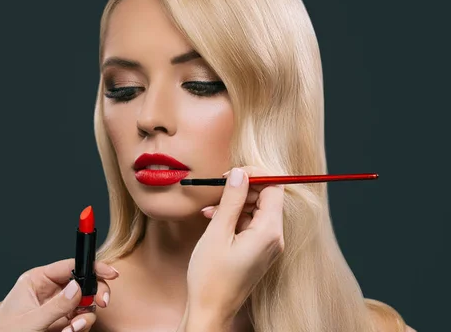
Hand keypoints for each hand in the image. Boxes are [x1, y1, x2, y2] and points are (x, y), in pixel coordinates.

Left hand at [0, 259, 118, 331]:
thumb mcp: (29, 321)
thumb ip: (55, 306)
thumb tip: (78, 288)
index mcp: (36, 280)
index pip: (70, 266)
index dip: (91, 267)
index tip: (110, 273)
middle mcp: (49, 291)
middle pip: (83, 283)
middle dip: (95, 292)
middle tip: (102, 303)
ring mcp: (57, 308)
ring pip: (85, 304)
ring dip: (85, 315)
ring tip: (73, 327)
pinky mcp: (61, 324)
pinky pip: (80, 320)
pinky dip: (81, 326)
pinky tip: (70, 331)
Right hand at [185, 166, 284, 327]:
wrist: (211, 310)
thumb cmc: (211, 277)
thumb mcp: (217, 232)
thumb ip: (231, 200)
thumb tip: (239, 173)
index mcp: (268, 232)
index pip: (274, 188)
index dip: (255, 175)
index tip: (232, 174)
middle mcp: (275, 238)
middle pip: (267, 198)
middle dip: (243, 190)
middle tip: (218, 190)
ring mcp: (269, 246)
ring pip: (257, 210)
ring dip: (235, 205)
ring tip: (210, 211)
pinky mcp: (260, 252)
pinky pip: (252, 225)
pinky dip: (235, 218)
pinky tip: (214, 220)